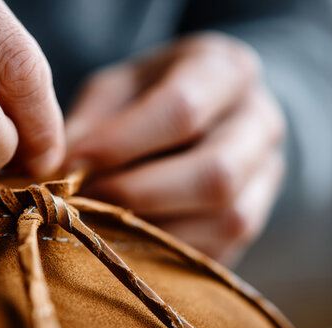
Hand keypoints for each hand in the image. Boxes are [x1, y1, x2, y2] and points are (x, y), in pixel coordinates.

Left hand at [65, 33, 284, 264]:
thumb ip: (92, 123)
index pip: (182, 109)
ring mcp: (267, 177)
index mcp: (226, 70)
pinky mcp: (255, 223)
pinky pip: (217, 252)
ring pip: (224, 221)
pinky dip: (166, 254)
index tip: (73, 162)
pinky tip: (126, 241)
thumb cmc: (148, 96)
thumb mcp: (115, 89)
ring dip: (153, 230)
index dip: (122, 143)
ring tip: (101, 223)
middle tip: (85, 201)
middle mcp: (261, 122)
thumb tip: (64, 173)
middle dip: (138, 194)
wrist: (205, 117)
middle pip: (215, 174)